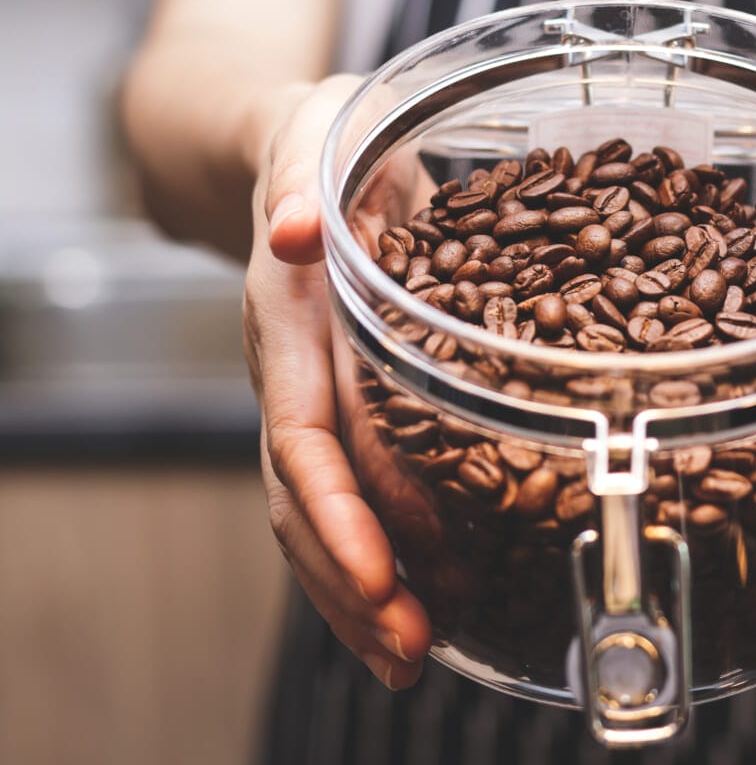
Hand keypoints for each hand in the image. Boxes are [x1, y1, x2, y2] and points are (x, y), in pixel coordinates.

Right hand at [243, 75, 431, 689]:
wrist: (304, 161)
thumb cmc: (324, 148)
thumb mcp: (317, 140)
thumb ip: (299, 181)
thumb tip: (288, 229)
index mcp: (288, 326)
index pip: (303, 438)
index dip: (339, 512)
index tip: (383, 576)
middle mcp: (294, 378)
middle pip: (308, 504)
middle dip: (354, 583)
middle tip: (410, 650)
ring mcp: (317, 403)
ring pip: (325, 518)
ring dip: (365, 595)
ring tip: (414, 657)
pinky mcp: (347, 413)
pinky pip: (355, 498)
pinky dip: (385, 558)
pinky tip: (425, 605)